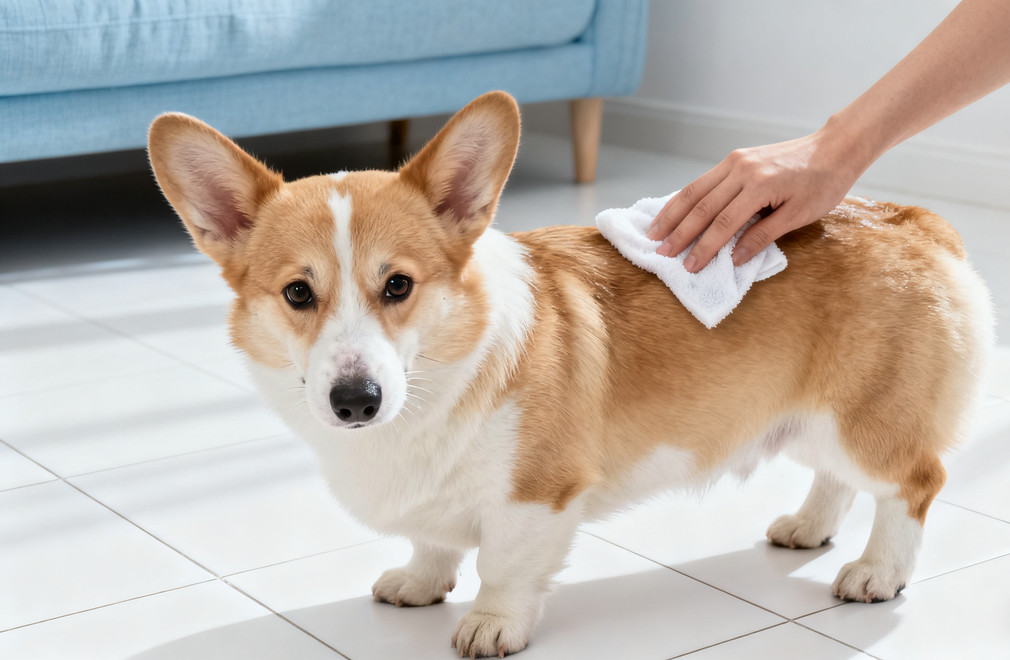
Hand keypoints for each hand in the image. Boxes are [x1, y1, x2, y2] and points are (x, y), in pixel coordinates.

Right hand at [646, 124, 867, 271]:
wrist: (834, 148)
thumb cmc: (822, 184)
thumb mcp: (799, 215)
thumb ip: (763, 235)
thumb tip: (734, 257)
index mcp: (760, 184)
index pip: (724, 222)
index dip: (704, 247)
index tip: (689, 267)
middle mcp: (742, 169)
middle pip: (702, 205)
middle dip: (679, 232)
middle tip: (661, 253)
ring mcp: (736, 161)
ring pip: (695, 190)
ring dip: (672, 213)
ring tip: (654, 233)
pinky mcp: (735, 159)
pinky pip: (703, 181)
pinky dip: (684, 198)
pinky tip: (672, 212)